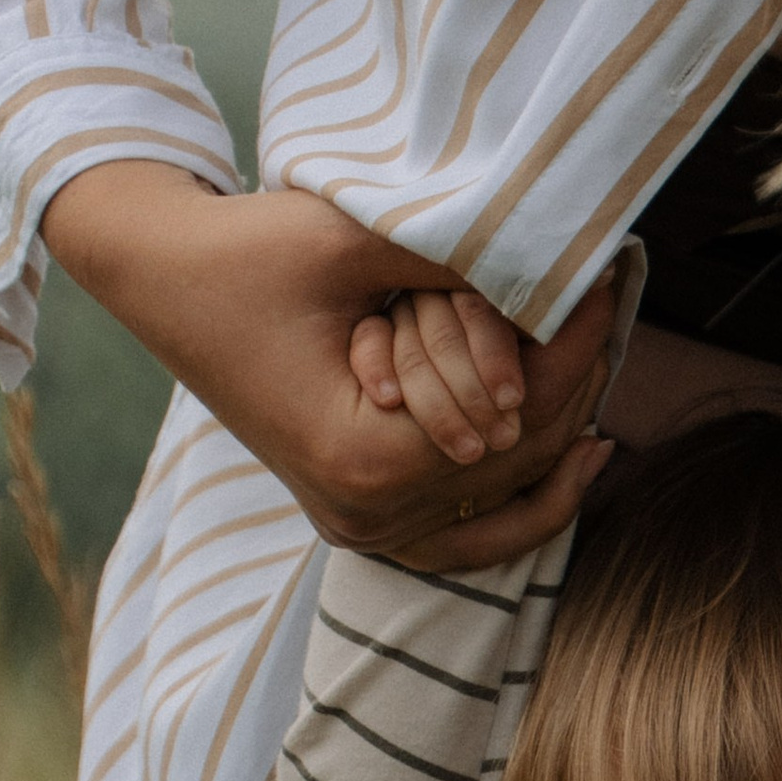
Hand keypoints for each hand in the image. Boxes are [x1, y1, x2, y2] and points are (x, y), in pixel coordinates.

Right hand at [39, 163, 615, 570]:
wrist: (167, 284)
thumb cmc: (251, 254)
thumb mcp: (359, 245)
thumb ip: (458, 265)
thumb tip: (560, 266)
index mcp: (367, 462)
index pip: (509, 416)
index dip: (570, 348)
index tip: (611, 284)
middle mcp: (369, 516)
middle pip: (514, 464)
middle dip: (570, 382)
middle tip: (614, 307)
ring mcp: (365, 529)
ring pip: (504, 509)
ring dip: (558, 438)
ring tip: (603, 371)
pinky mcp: (364, 518)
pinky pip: (469, 535)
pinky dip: (524, 498)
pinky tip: (578, 451)